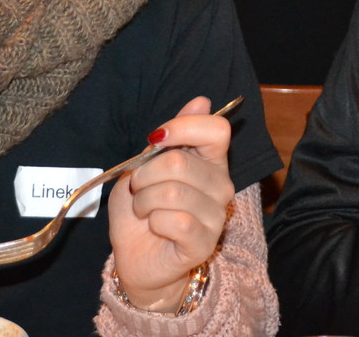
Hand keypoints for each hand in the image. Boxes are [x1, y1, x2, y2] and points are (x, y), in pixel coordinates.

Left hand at [107, 96, 234, 311]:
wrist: (137, 257)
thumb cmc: (142, 210)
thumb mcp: (146, 165)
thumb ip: (170, 136)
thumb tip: (202, 101)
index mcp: (211, 161)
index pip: (217, 130)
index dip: (183, 127)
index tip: (156, 139)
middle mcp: (221, 185)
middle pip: (180, 162)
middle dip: (144, 174)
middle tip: (139, 189)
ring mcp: (216, 215)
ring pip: (171, 192)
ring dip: (144, 201)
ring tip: (144, 210)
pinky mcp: (204, 242)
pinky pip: (174, 220)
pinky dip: (153, 222)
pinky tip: (155, 227)